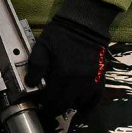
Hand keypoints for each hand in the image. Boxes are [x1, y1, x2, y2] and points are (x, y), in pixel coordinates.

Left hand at [27, 0, 117, 114]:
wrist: (85, 24)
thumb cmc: (61, 34)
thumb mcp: (42, 46)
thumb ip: (35, 66)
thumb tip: (30, 84)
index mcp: (63, 73)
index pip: (51, 100)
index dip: (43, 104)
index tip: (39, 103)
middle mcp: (79, 82)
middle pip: (64, 106)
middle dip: (54, 108)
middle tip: (47, 104)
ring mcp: (92, 82)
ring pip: (79, 105)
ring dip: (69, 105)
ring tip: (61, 99)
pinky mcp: (101, 80)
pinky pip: (94, 101)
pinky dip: (86, 105)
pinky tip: (78, 102)